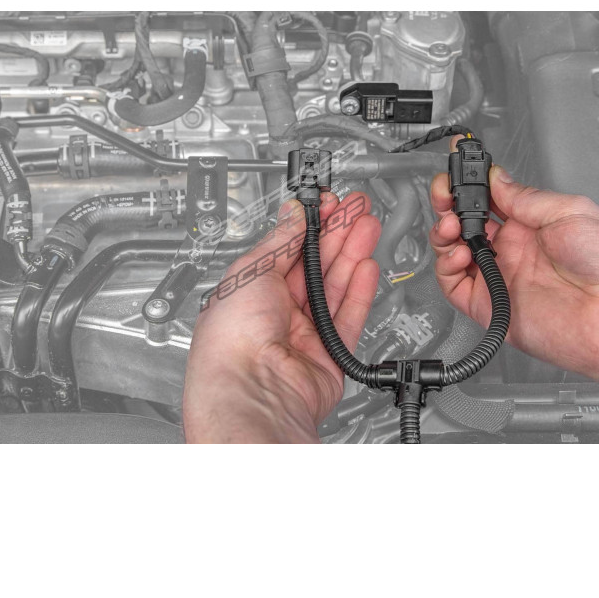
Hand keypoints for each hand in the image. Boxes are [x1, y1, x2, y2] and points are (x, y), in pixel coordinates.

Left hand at [184, 192, 380, 442]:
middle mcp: (276, 312)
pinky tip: (367, 266)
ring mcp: (303, 334)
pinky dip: (360, 291)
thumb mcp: (250, 272)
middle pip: (314, 265)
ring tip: (367, 226)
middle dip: (336, 233)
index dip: (309, 225)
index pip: (286, 249)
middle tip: (355, 209)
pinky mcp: (329, 354)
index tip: (326, 205)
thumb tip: (292, 215)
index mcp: (250, 291)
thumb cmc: (231, 342)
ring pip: (335, 287)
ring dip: (352, 254)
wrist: (251, 392)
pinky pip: (349, 317)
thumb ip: (279, 242)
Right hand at [430, 137, 598, 438]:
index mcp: (534, 226)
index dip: (471, 185)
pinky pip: (454, 286)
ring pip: (454, 252)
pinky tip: (458, 252)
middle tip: (445, 194)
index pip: (490, 200)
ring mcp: (501, 278)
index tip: (458, 171)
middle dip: (449, 205)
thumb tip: (496, 181)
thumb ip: (526, 198)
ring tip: (450, 224)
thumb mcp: (571, 212)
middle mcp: (514, 251)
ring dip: (444, 233)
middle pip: (466, 224)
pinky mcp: (491, 306)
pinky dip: (446, 268)